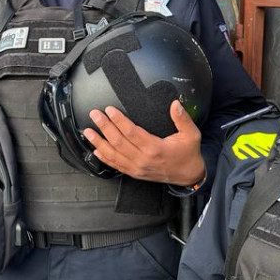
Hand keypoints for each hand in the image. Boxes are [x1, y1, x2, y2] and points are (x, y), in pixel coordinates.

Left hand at [82, 100, 204, 185]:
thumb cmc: (188, 153)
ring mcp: (137, 168)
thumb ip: (183, 119)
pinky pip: (116, 166)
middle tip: (95, 115)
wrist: (189, 175)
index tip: (109, 110)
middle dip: (104, 127)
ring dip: (99, 142)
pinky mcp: (135, 173)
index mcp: (155, 148)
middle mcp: (143, 159)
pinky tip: (96, 150)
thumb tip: (175, 104)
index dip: (119, 120)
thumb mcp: (191, 134)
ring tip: (88, 131)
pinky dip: (105, 158)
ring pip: (114, 155)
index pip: (132, 132)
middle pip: (118, 142)